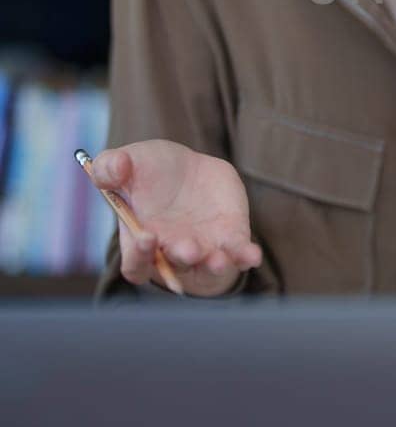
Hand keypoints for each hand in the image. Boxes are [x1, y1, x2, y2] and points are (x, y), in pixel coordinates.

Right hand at [90, 140, 262, 296]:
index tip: (146, 237)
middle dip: (182, 257)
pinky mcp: (230, 238)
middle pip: (175, 265)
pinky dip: (245, 256)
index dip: (140, 256)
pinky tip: (251, 255)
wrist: (188, 169)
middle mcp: (171, 251)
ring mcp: (203, 249)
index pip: (136, 263)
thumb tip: (113, 169)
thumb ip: (112, 166)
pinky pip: (238, 254)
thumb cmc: (149, 171)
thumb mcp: (127, 161)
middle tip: (187, 249)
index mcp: (141, 240)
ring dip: (215, 264)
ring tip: (218, 259)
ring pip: (208, 265)